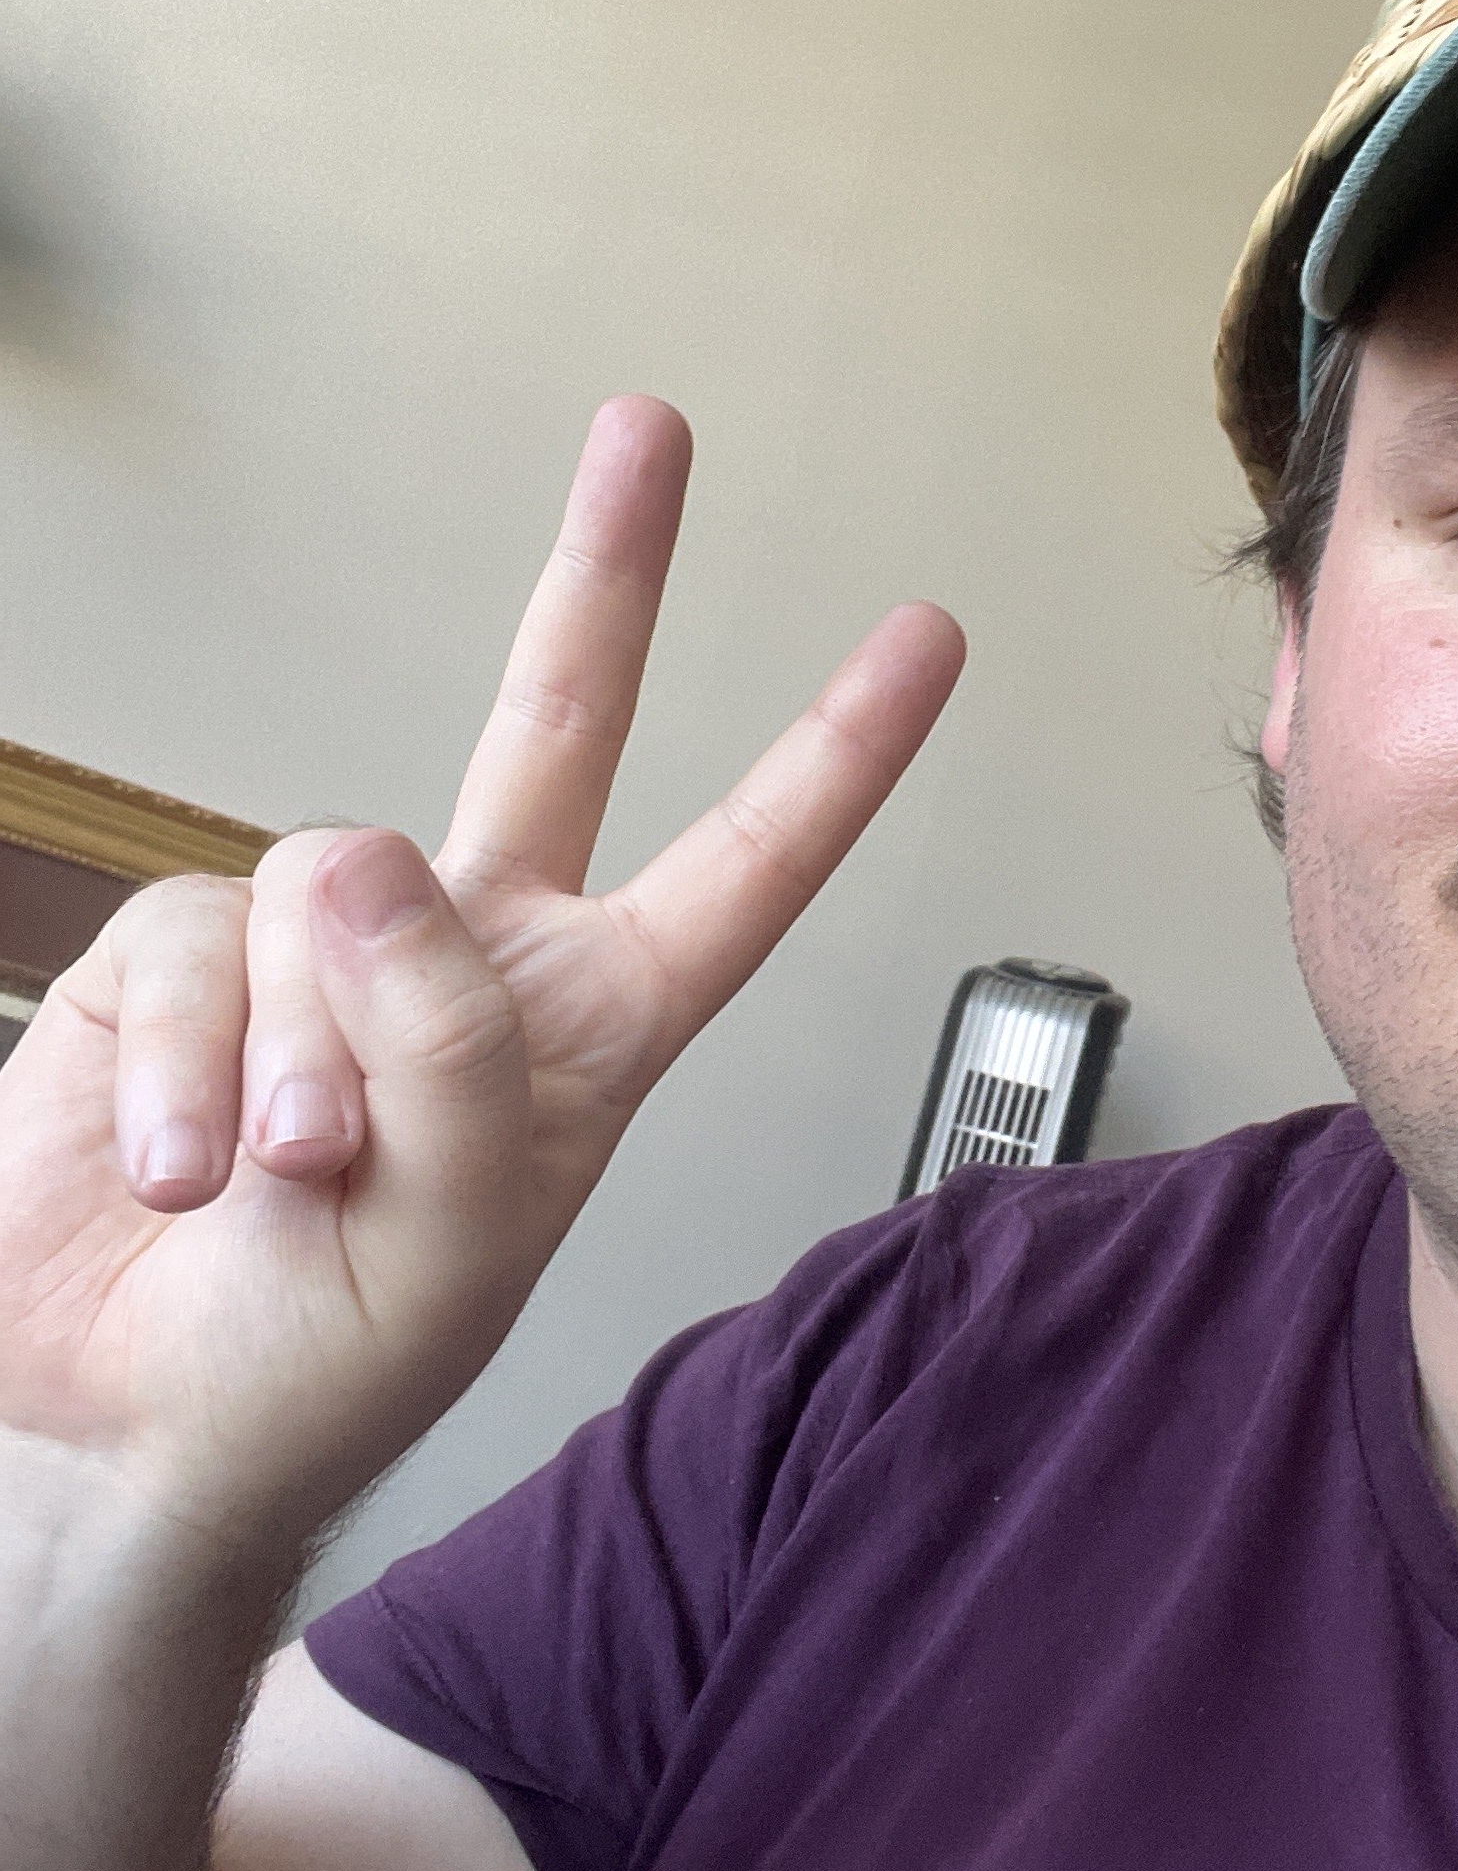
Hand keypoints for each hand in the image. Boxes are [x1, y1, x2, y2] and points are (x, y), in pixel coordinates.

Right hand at [0, 397, 964, 1555]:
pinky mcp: (180, 960)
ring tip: (285, 1178)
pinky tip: (183, 1167)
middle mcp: (466, 959)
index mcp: (589, 1028)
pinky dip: (193, 1067)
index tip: (922, 637)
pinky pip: (199, 943)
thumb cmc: (317, 1368)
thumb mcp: (456, 1235)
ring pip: (335, 883)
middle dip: (603, 571)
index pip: (740, 868)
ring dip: (306, 1049)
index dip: (833, 757)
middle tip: (651, 429)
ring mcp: (322, 950)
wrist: (123, 1440)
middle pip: (553, 720)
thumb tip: (364, 851)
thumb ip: (452, 1039)